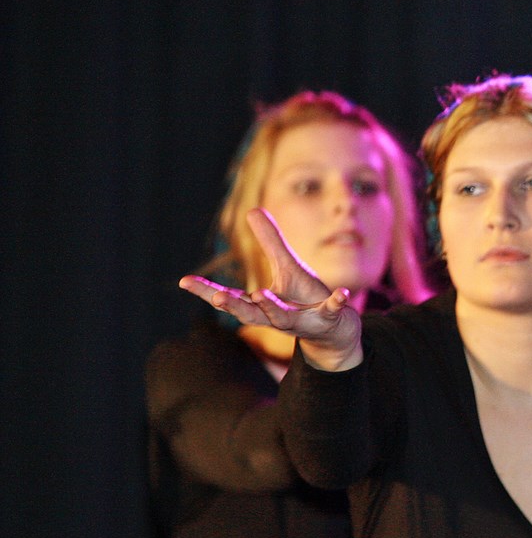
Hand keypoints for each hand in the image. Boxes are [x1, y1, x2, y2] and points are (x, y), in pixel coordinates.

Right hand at [178, 209, 363, 369]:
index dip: (206, 290)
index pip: (229, 297)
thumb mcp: (285, 266)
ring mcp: (302, 320)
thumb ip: (270, 242)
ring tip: (262, 294)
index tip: (185, 281)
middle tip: (219, 296)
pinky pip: (331, 310)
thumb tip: (251, 210)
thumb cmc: (303, 297)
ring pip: (283, 319)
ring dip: (272, 308)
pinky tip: (342, 293)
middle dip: (235, 305)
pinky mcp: (327, 318)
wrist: (334, 328)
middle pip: (250, 314)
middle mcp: (276, 316)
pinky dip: (336, 303)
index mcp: (261, 304)